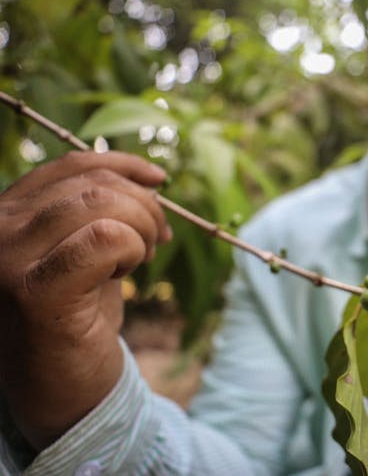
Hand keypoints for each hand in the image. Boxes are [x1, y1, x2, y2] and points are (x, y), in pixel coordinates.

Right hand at [0, 151, 170, 448]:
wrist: (61, 394)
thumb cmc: (75, 323)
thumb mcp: (85, 255)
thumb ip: (99, 215)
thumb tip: (148, 182)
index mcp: (7, 215)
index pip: (70, 166)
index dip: (123, 166)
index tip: (159, 180)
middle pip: (92, 184)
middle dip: (143, 205)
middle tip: (158, 238)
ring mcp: (8, 260)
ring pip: (100, 204)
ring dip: (141, 227)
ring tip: (141, 258)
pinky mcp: (34, 292)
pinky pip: (104, 239)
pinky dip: (131, 249)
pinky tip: (125, 274)